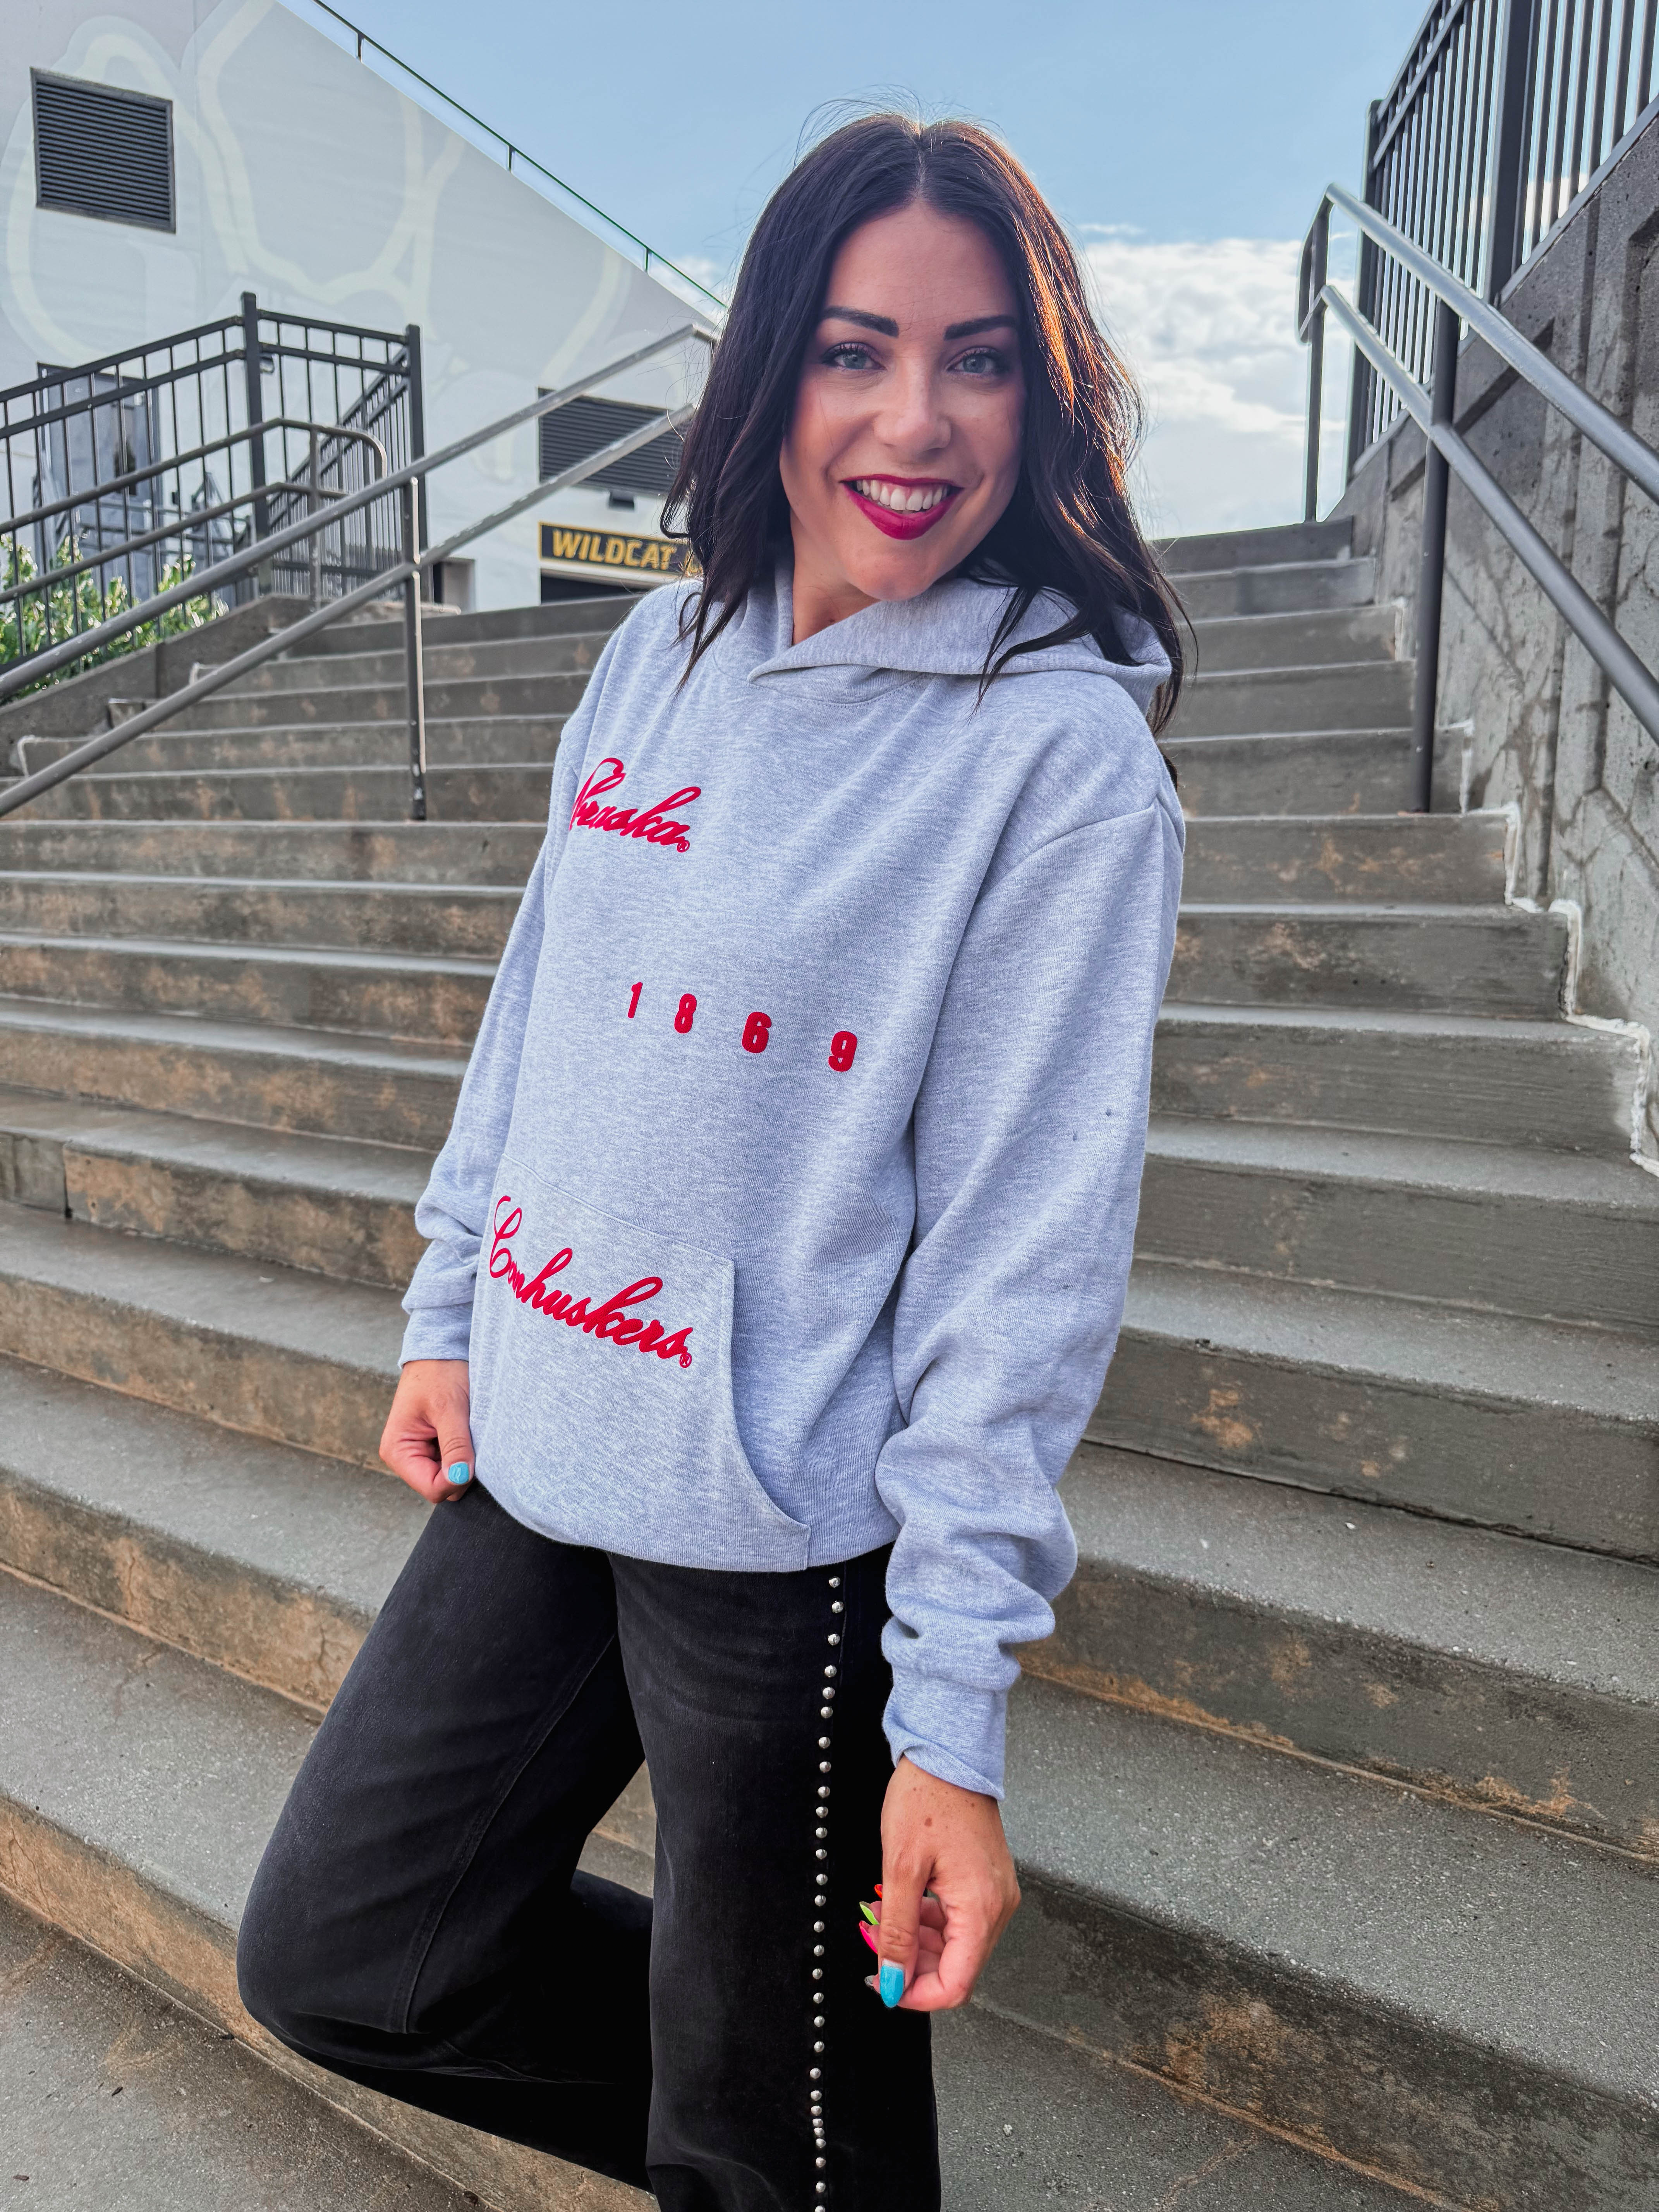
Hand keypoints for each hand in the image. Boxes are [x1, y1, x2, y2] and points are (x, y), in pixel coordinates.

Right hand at [379, 1358, 475, 1502]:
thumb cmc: (439, 1373)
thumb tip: (459, 1478)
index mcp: (398, 1451)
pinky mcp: (435, 1448)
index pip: (432, 1489)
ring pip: (451, 1477)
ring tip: (467, 1430)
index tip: (473, 1456)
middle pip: (442, 1487)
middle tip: (471, 1438)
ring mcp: (421, 1454)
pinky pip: (455, 1464)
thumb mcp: (449, 1408)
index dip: (456, 1480)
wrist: (440, 1350)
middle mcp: (406, 1457)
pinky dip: (466, 1452)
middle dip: (462, 1469)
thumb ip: (455, 1445)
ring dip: (465, 1459)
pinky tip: (467, 1431)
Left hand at [873, 1754, 1019, 2010]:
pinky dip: (929, 1921)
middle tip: (874, 1939)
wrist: (948, 1755)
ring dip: (916, 1942)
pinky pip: (959, 1920)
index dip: (916, 1995)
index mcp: (981, 1908)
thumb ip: (897, 1932)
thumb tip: (892, 1982)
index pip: (956, 1984)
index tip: (883, 1985)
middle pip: (956, 1967)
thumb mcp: (901, 1869)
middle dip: (911, 1964)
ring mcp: (995, 1893)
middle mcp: (997, 1906)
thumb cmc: (926, 1798)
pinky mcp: (987, 1881)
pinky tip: (903, 1903)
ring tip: (883, 1916)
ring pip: (956, 1945)